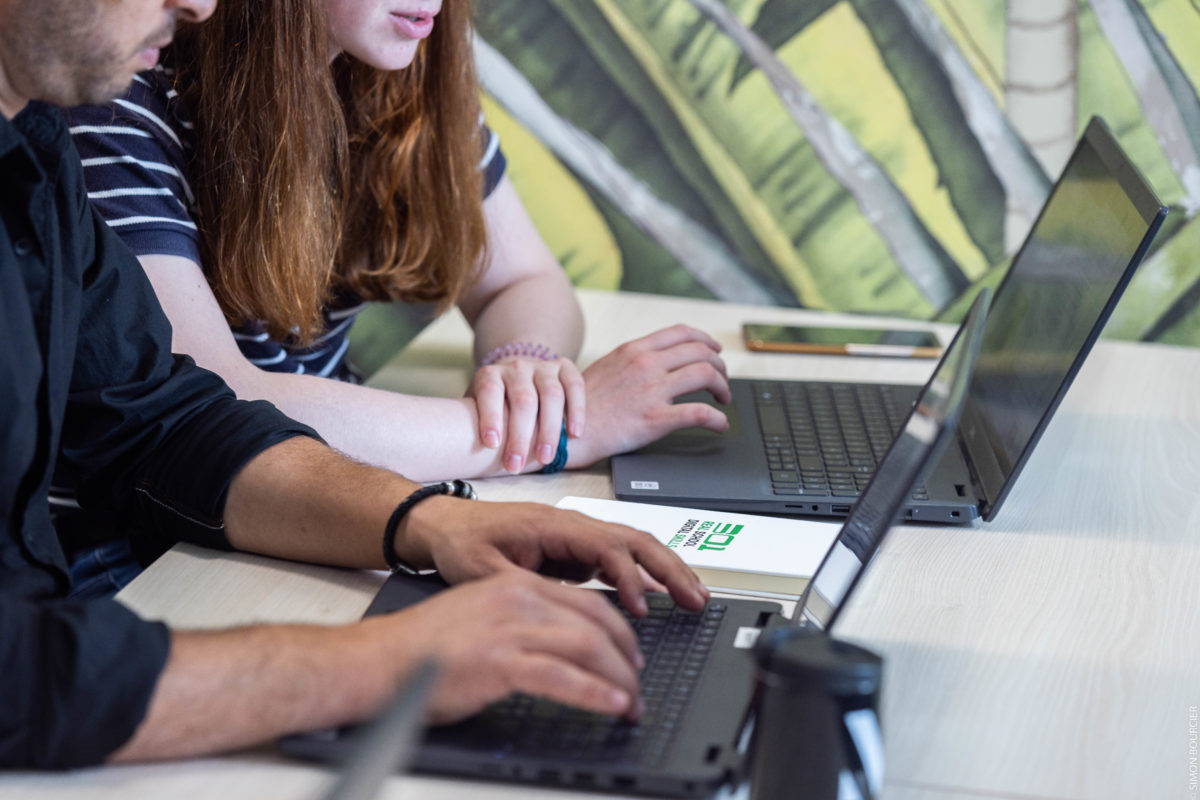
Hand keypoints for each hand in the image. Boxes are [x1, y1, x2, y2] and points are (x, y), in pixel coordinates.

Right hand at [376, 572, 645, 723]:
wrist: (380, 659)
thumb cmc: (423, 646)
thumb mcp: (481, 615)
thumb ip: (520, 620)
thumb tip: (557, 643)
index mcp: (515, 585)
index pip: (586, 601)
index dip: (617, 629)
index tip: (629, 651)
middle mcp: (518, 600)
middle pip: (595, 622)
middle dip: (625, 655)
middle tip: (637, 681)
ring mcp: (510, 630)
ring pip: (587, 647)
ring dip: (619, 678)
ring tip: (631, 702)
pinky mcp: (501, 662)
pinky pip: (564, 678)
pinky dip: (595, 693)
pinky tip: (612, 705)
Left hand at [402, 497, 708, 615]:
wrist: (443, 525)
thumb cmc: (461, 542)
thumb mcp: (485, 572)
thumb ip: (528, 587)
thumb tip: (565, 607)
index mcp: (553, 525)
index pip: (607, 546)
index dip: (628, 577)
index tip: (640, 608)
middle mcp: (572, 525)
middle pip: (635, 539)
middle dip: (670, 567)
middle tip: (697, 597)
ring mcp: (577, 536)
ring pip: (634, 546)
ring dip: (666, 569)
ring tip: (694, 595)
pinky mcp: (575, 550)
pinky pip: (620, 558)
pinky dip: (646, 574)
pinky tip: (661, 594)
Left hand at [466, 355, 585, 473]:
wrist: (516, 376)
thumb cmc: (495, 405)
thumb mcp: (477, 408)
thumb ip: (474, 423)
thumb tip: (466, 455)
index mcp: (490, 375)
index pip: (490, 392)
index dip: (491, 417)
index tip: (492, 444)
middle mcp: (516, 368)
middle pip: (523, 399)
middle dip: (521, 435)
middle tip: (516, 466)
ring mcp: (542, 366)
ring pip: (551, 394)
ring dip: (549, 429)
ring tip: (545, 458)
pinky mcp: (564, 367)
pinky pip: (575, 385)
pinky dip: (577, 410)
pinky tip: (575, 434)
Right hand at [567, 325, 731, 466]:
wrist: (564, 430)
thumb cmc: (580, 404)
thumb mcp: (606, 366)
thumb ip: (633, 360)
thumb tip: (657, 360)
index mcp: (634, 349)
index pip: (682, 333)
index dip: (705, 340)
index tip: (713, 351)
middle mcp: (646, 365)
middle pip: (700, 352)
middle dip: (719, 365)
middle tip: (720, 380)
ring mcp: (652, 390)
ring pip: (706, 375)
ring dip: (722, 387)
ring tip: (722, 399)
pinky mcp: (655, 419)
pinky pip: (699, 414)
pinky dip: (717, 419)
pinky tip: (720, 424)